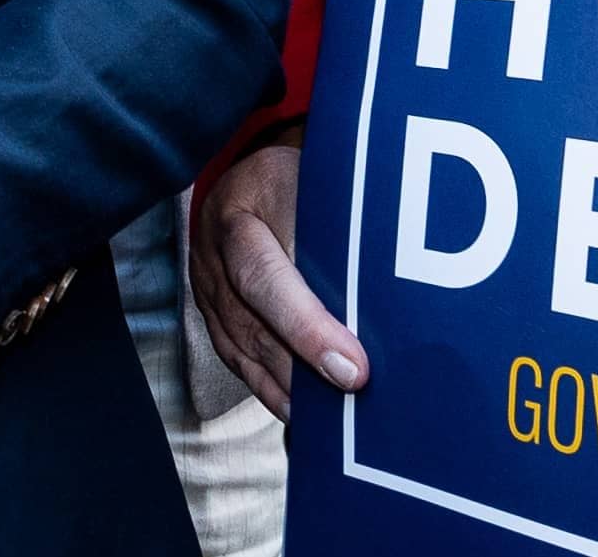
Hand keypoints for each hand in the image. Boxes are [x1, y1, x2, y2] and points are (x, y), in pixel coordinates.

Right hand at [193, 141, 364, 419]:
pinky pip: (235, 357)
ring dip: (289, 386)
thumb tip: (390, 287)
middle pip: (254, 322)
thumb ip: (341, 227)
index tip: (352, 366)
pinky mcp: (211, 310)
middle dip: (304, 368)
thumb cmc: (299, 179)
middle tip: (352, 398)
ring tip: (334, 420)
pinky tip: (301, 413)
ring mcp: (207, 284)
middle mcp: (215, 251)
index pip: (265, 276)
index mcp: (242, 211)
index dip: (306, 327)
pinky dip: (269, 389)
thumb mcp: (318, 181)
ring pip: (243, 347)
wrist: (253, 177)